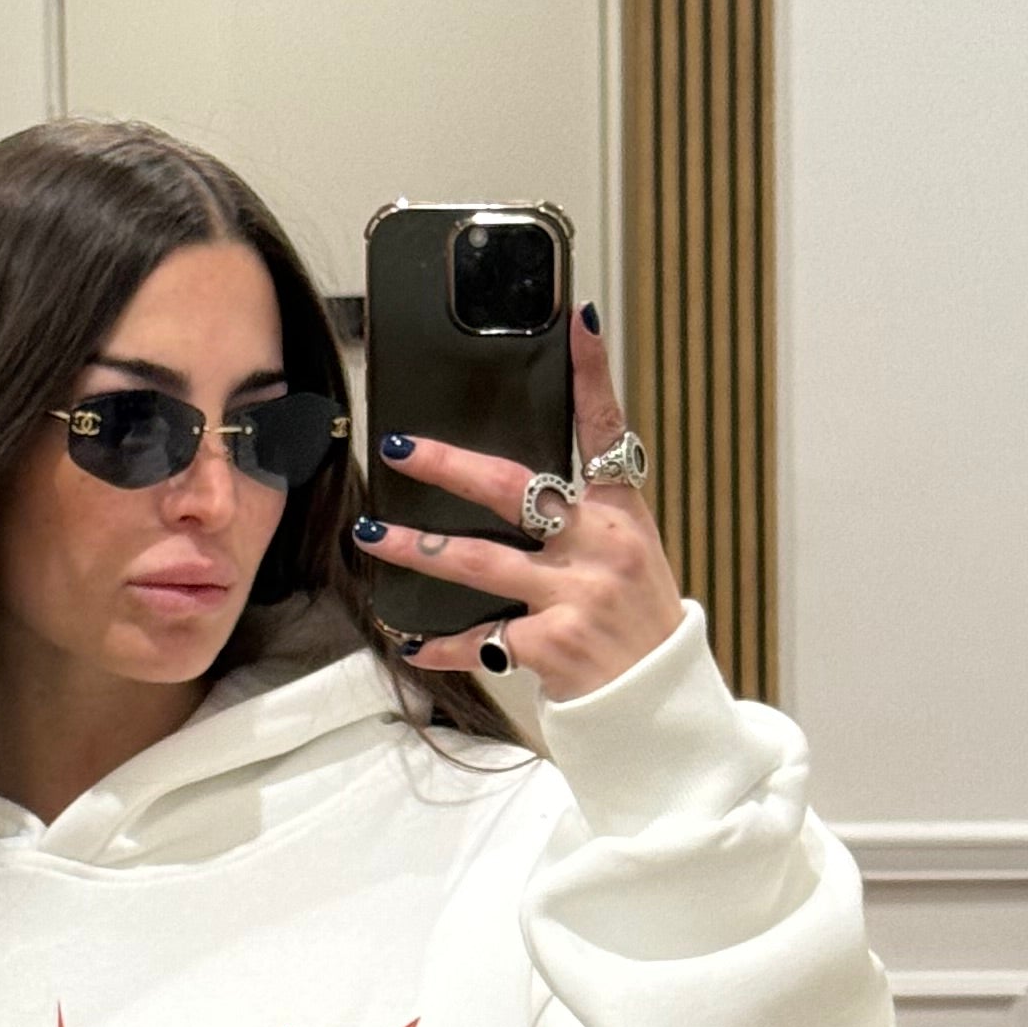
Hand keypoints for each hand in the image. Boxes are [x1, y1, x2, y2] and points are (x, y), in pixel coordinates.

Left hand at [352, 305, 682, 702]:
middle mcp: (601, 546)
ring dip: (413, 547)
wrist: (658, 706)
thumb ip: (582, 520)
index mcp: (622, 514)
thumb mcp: (628, 559)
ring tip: (369, 533)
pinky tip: (408, 641)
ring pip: (475, 560)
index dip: (592, 373)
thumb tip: (516, 484)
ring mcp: (575, 595)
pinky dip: (439, 645)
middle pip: (513, 488)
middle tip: (399, 446)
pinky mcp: (551, 645)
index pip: (608, 429)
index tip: (576, 319)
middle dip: (448, 465)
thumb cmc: (636, 627)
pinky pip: (478, 639)